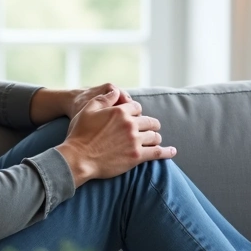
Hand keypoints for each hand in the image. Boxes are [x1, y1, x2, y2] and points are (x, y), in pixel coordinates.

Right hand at [55, 88, 174, 185]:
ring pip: (154, 136)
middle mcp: (130, 124)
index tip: (133, 117)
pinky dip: (166, 151)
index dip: (136, 112)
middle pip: (150, 121)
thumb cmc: (80, 134)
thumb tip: (117, 92)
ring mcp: (135, 141)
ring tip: (154, 140)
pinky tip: (172, 151)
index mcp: (120, 111)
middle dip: (150, 124)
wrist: (78, 158)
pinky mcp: (137, 157)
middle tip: (148, 128)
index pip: (137, 107)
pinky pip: (158, 153)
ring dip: (155, 137)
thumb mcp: (87, 110)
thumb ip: (104, 99)